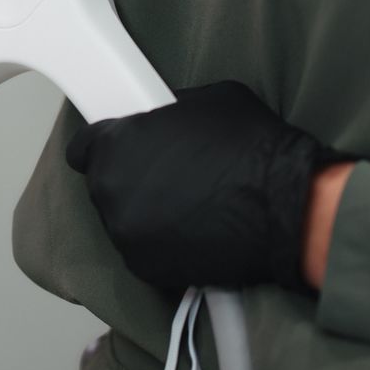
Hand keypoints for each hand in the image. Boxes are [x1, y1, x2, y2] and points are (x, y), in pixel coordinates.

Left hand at [66, 81, 350, 290]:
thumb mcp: (207, 101)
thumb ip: (169, 113)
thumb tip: (162, 120)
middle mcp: (111, 191)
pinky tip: (194, 231)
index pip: (82, 148)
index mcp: (115, 145)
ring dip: (145, 214)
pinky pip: (144, 251)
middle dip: (131, 180)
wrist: (287, 208)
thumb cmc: (252, 146)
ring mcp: (125, 234)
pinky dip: (162, 244)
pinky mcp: (146, 268)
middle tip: (171, 178)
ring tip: (189, 207)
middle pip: (106, 185)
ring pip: (124, 220)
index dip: (104, 148)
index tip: (122, 151)